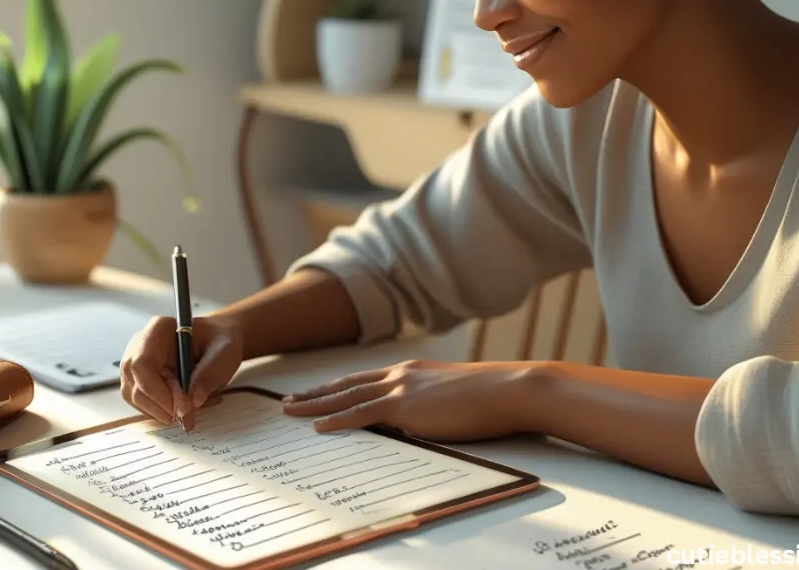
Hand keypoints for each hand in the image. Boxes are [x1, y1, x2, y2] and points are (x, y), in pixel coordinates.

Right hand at [118, 313, 243, 427]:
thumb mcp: (225, 353)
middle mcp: (140, 345)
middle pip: (135, 383)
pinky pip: (141, 403)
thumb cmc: (220, 342)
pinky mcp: (139, 380)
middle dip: (161, 405)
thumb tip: (193, 401)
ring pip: (135, 397)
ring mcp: (136, 364)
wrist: (218, 343)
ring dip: (161, 411)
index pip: (141, 363)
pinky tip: (181, 406)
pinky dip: (161, 412)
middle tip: (188, 414)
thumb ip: (210, 374)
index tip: (183, 406)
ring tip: (189, 409)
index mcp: (159, 330)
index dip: (157, 390)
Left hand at [281, 360, 536, 441]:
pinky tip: (316, 426)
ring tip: (288, 410)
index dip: (337, 387)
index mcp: (412, 371)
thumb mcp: (452, 398)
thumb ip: (429, 405)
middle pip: (346, 384)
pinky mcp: (405, 406)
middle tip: (288, 400)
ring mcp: (401, 388)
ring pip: (346, 397)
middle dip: (315, 393)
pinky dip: (336, 420)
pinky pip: (361, 414)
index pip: (364, 379)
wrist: (510, 390)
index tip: (316, 392)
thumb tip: (414, 423)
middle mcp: (400, 374)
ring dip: (314, 404)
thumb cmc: (492, 398)